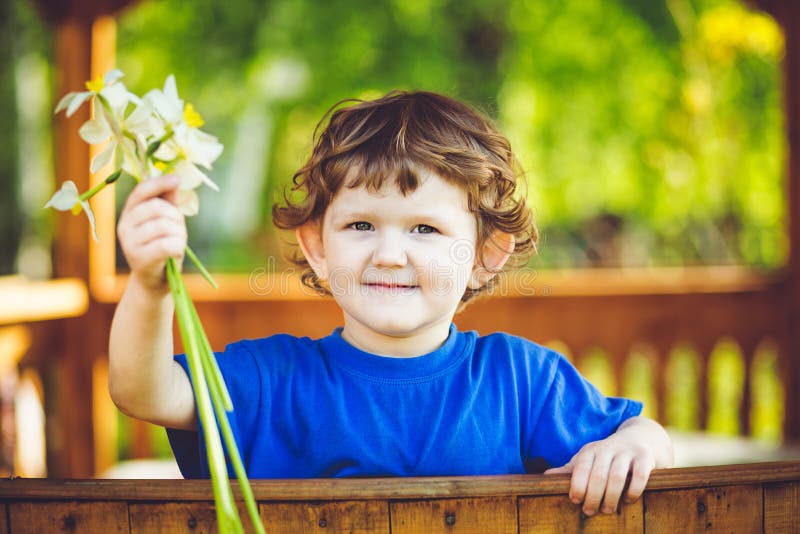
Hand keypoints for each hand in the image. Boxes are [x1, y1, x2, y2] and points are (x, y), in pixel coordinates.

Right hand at [117, 174, 186, 291]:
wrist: (156, 280)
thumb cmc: (162, 246)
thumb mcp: (166, 221)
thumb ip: (168, 201)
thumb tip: (175, 178)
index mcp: (128, 214)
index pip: (141, 191)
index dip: (159, 183)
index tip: (177, 179)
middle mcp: (124, 227)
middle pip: (157, 208)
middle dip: (176, 217)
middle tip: (179, 230)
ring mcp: (129, 243)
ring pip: (164, 226)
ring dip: (179, 234)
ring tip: (177, 243)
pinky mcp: (139, 259)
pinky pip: (166, 244)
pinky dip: (178, 246)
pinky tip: (176, 252)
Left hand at [543, 417, 672, 515]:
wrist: (640, 438)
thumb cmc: (608, 455)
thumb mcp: (588, 459)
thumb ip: (570, 470)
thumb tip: (545, 477)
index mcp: (591, 450)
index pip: (580, 468)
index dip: (577, 486)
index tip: (575, 501)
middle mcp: (608, 449)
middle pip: (598, 475)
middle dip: (592, 496)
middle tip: (590, 511)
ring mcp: (627, 452)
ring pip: (617, 477)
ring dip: (611, 497)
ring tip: (607, 510)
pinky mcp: (645, 458)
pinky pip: (639, 476)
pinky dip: (633, 490)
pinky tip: (628, 500)